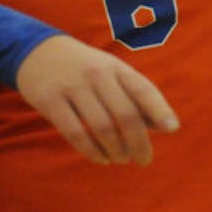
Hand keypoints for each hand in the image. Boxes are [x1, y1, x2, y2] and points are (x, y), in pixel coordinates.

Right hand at [15, 35, 178, 165]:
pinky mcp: (51, 101)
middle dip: (139, 142)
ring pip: (101, 127)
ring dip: (117, 150)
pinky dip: (92, 151)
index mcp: (116, 67)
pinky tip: (102, 159)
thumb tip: (166, 126)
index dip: (159, 109)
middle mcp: (96, 75)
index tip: (172, 129)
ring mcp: (73, 87)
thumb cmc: (86, 69)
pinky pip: (76, 133)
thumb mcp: (112, 72)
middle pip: (124, 114)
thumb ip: (136, 96)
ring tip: (122, 158)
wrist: (38, 52)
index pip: (142, 88)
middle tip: (144, 160)